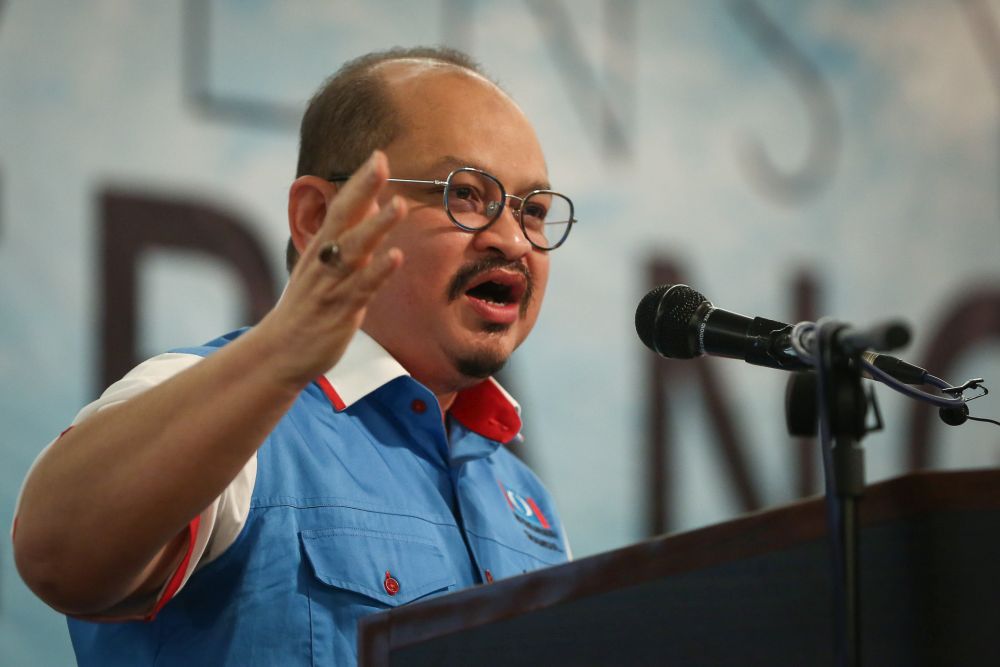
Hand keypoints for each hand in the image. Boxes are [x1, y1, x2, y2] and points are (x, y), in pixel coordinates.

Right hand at [258, 150, 405, 386]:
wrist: (281, 351)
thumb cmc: (308, 306)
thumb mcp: (324, 266)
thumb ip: (348, 235)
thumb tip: (370, 204)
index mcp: (321, 248)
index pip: (340, 207)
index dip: (359, 182)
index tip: (378, 155)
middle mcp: (324, 261)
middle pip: (343, 219)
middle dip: (362, 190)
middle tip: (381, 162)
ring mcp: (331, 284)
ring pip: (354, 250)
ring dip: (376, 226)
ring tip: (397, 204)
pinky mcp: (340, 310)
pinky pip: (361, 288)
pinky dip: (378, 271)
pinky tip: (396, 256)